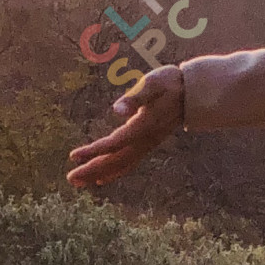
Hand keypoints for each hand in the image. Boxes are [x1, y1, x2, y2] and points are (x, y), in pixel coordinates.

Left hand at [66, 64, 183, 192]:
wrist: (193, 92)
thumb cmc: (170, 82)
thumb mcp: (153, 82)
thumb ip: (136, 96)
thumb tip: (117, 110)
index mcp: (144, 126)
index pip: (115, 143)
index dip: (94, 151)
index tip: (73, 156)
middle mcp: (145, 140)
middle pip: (116, 160)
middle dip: (92, 170)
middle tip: (71, 179)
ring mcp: (148, 144)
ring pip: (121, 164)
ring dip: (99, 174)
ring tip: (79, 181)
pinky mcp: (148, 143)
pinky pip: (129, 163)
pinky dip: (114, 172)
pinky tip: (101, 179)